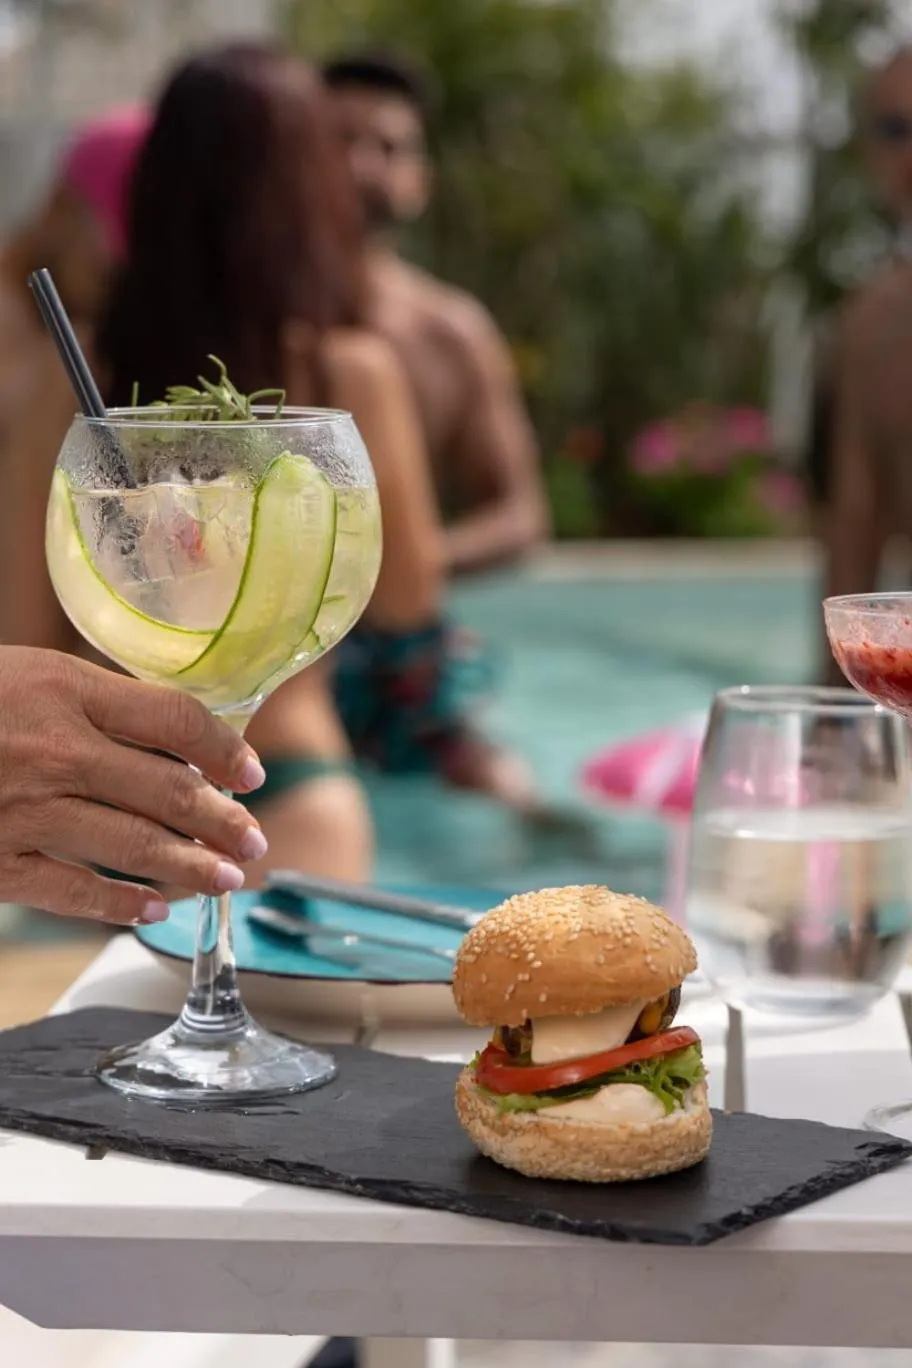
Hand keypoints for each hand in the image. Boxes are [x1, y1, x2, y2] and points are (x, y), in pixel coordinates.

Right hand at [0, 648, 268, 924]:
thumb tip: (163, 732)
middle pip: (168, 791)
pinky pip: (73, 892)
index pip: (174, 721)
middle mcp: (56, 753)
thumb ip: (91, 701)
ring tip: (228, 878)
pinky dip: (120, 905)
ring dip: (192, 867)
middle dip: (224, 821)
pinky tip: (153, 909)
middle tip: (254, 839)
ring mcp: (28, 812)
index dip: (225, 750)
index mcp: (67, 691)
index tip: (250, 774)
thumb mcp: (28, 673)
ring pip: (134, 846)